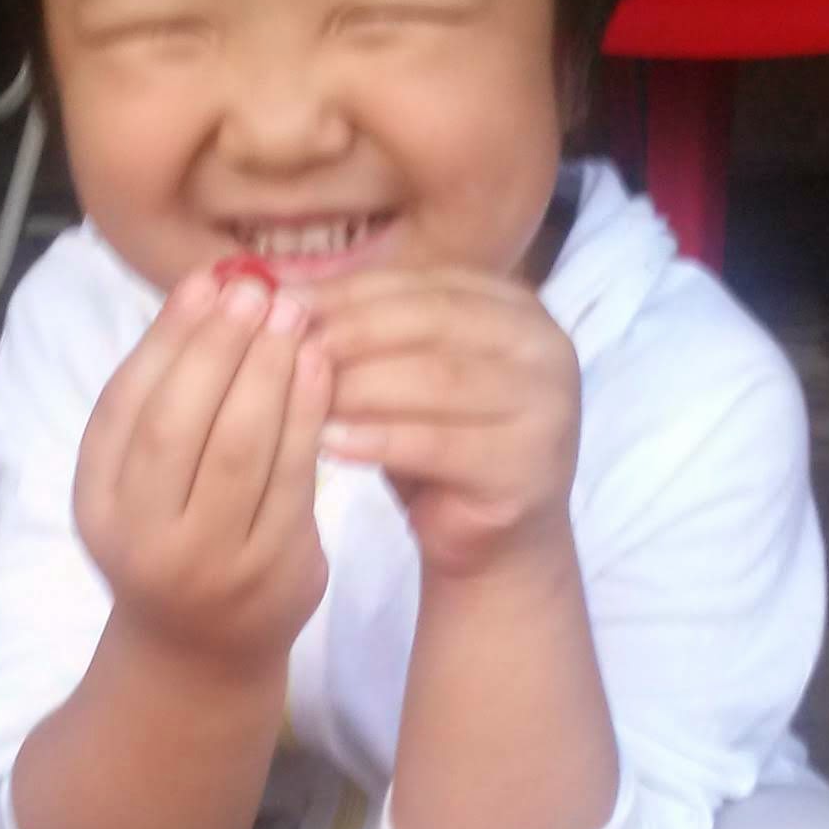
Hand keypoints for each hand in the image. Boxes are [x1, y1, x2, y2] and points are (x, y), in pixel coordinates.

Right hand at [74, 267, 332, 677]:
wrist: (201, 650)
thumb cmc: (172, 537)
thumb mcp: (138, 477)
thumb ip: (162, 394)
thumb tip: (206, 289)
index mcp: (97, 503)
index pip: (126, 406)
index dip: (167, 338)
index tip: (206, 284)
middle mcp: (142, 538)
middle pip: (179, 425)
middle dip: (219, 349)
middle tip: (257, 294)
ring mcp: (209, 562)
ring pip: (239, 450)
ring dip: (269, 372)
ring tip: (293, 317)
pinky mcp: (273, 575)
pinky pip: (293, 481)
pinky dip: (307, 416)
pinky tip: (319, 369)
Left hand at [309, 267, 579, 580]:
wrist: (496, 544)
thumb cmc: (440, 450)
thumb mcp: (401, 377)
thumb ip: (365, 331)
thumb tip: (284, 290)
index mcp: (515, 308)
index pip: (422, 284)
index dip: (348, 291)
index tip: (282, 303)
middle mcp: (544, 346)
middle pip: (431, 322)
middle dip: (350, 331)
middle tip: (286, 346)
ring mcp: (547, 404)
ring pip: (434, 379)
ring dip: (358, 384)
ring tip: (297, 395)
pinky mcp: (529, 465)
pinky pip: (438, 443)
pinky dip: (377, 439)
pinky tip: (327, 443)